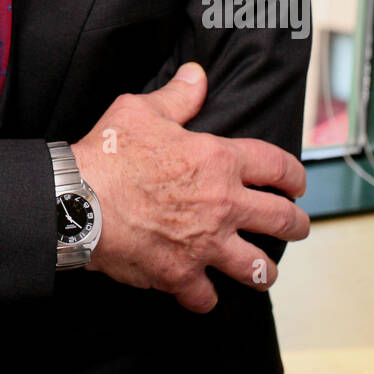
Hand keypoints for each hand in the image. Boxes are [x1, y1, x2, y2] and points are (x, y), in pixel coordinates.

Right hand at [71, 62, 309, 313]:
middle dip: (296, 224)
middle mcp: (223, 205)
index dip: (294, 175)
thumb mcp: (141, 111)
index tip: (296, 183)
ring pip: (259, 268)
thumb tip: (197, 75)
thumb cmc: (108, 154)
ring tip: (261, 268)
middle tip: (296, 226)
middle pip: (283, 221)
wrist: (77, 202)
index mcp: (218, 160)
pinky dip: (206, 297)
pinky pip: (208, 298)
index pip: (277, 166)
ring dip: (263, 269)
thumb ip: (177, 96)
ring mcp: (205, 245)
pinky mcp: (181, 275)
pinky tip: (203, 292)